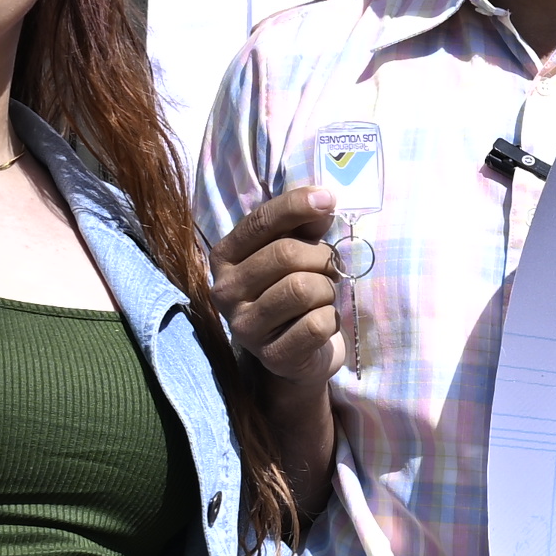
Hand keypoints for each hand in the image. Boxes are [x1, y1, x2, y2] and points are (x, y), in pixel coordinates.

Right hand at [211, 185, 346, 406]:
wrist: (300, 352)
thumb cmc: (293, 291)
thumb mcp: (295, 252)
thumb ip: (303, 225)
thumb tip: (322, 202)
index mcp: (225, 258)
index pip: (260, 222)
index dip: (296, 206)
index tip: (328, 200)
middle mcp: (225, 292)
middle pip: (286, 255)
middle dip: (321, 257)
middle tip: (330, 268)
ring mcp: (245, 328)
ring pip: (303, 289)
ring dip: (326, 289)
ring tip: (323, 296)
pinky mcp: (272, 356)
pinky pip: (317, 324)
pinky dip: (331, 319)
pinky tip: (322, 323)